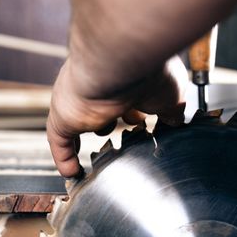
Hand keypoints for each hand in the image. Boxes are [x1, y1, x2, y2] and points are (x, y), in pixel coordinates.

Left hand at [47, 56, 187, 176]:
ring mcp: (80, 100)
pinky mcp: (63, 117)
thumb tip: (176, 121)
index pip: (127, 94)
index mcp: (127, 75)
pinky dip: (65, 157)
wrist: (122, 64)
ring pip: (81, 120)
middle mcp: (102, 84)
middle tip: (128, 138)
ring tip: (104, 154)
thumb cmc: (150, 72)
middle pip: (105, 106)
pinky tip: (72, 171)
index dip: (135, 111)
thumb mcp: (173, 95)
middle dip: (115, 121)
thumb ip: (172, 110)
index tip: (142, 124)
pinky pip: (59, 141)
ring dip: (93, 133)